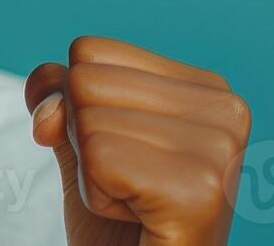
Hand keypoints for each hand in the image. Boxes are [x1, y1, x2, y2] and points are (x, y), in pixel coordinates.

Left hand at [25, 37, 250, 245]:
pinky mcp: (200, 190)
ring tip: (135, 204)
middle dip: (84, 141)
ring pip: (89, 122)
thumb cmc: (122, 222)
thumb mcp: (84, 145)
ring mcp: (218, 150)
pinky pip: (99, 159)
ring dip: (91, 175)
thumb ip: (62, 99)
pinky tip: (138, 218)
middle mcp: (225, 110)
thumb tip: (48, 92)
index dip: (79, 108)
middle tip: (127, 186)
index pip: (90, 51)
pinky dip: (97, 197)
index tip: (121, 156)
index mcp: (205, 87)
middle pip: (85, 81)